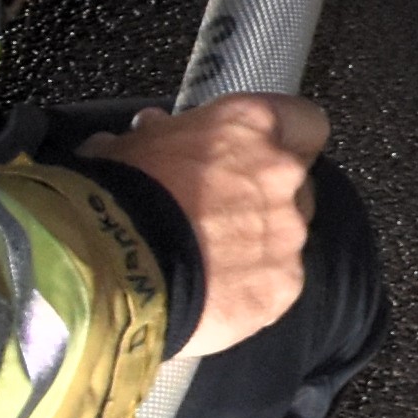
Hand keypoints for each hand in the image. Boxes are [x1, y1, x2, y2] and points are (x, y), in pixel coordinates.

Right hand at [94, 93, 323, 359]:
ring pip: (288, 236)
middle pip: (297, 183)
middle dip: (269, 197)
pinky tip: (217, 295)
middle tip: (225, 214)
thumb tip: (156, 129)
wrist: (113, 267)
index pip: (303, 122)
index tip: (261, 156)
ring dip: (260, 244)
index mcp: (250, 124)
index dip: (286, 140)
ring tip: (213, 263)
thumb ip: (158, 135)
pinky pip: (278, 282)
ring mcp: (288, 231)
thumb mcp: (128, 146)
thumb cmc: (116, 196)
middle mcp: (282, 172)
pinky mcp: (284, 283)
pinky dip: (254, 287)